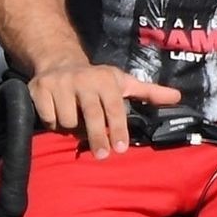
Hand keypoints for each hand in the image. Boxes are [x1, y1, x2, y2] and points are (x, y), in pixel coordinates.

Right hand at [29, 60, 183, 159]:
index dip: (117, 129)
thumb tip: (177, 97)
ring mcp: (58, 83)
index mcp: (105, 80)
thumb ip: (148, 92)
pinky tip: (56, 115)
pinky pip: (47, 117)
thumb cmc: (96, 79)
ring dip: (70, 128)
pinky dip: (52, 123)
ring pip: (66, 120)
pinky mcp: (38, 88)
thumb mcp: (122, 82)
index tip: (120, 149)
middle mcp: (82, 79)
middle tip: (102, 156)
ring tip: (74, 122)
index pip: (114, 108)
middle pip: (91, 115)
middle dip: (97, 137)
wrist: (58, 60)